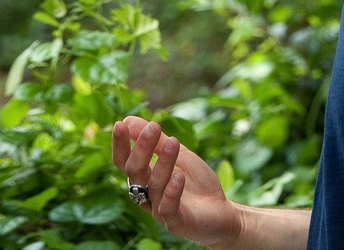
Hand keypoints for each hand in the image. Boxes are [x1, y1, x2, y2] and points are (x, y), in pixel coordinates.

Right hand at [112, 116, 241, 247]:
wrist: (223, 212)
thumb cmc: (196, 183)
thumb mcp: (179, 155)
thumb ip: (157, 141)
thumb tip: (129, 120)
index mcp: (143, 177)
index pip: (124, 161)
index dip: (120, 144)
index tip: (120, 124)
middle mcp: (146, 194)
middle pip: (134, 171)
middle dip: (141, 148)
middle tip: (153, 127)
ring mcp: (159, 210)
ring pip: (154, 185)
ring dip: (163, 162)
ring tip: (174, 142)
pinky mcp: (176, 223)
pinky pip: (168, 208)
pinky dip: (172, 191)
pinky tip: (179, 175)